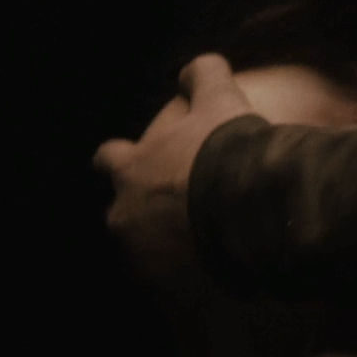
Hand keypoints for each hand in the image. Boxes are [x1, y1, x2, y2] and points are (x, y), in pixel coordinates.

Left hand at [94, 54, 256, 286]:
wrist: (247, 208)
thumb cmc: (224, 150)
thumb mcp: (219, 99)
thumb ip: (203, 76)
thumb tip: (195, 68)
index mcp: (131, 170)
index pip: (109, 159)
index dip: (119, 158)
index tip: (131, 161)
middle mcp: (127, 217)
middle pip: (122, 215)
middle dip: (140, 212)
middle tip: (173, 209)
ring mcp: (147, 257)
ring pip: (148, 252)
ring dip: (168, 246)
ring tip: (204, 242)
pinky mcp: (174, 288)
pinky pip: (180, 282)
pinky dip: (194, 275)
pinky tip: (221, 267)